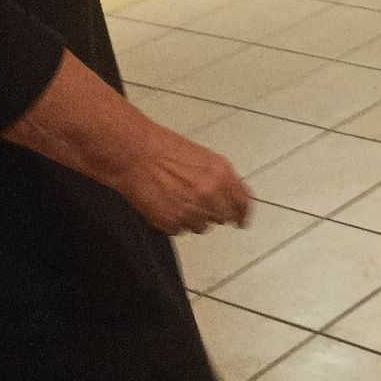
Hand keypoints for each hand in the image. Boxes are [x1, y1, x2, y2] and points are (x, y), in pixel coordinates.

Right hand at [109, 126, 252, 235]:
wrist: (136, 156)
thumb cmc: (168, 150)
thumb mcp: (207, 158)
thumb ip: (224, 179)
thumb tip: (234, 196)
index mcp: (222, 175)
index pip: (243, 203)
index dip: (243, 213)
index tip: (241, 221)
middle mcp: (210, 195)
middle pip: (223, 218)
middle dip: (217, 214)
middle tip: (204, 207)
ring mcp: (190, 211)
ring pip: (202, 227)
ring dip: (195, 219)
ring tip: (179, 201)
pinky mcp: (170, 223)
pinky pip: (180, 230)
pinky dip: (175, 222)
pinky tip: (166, 205)